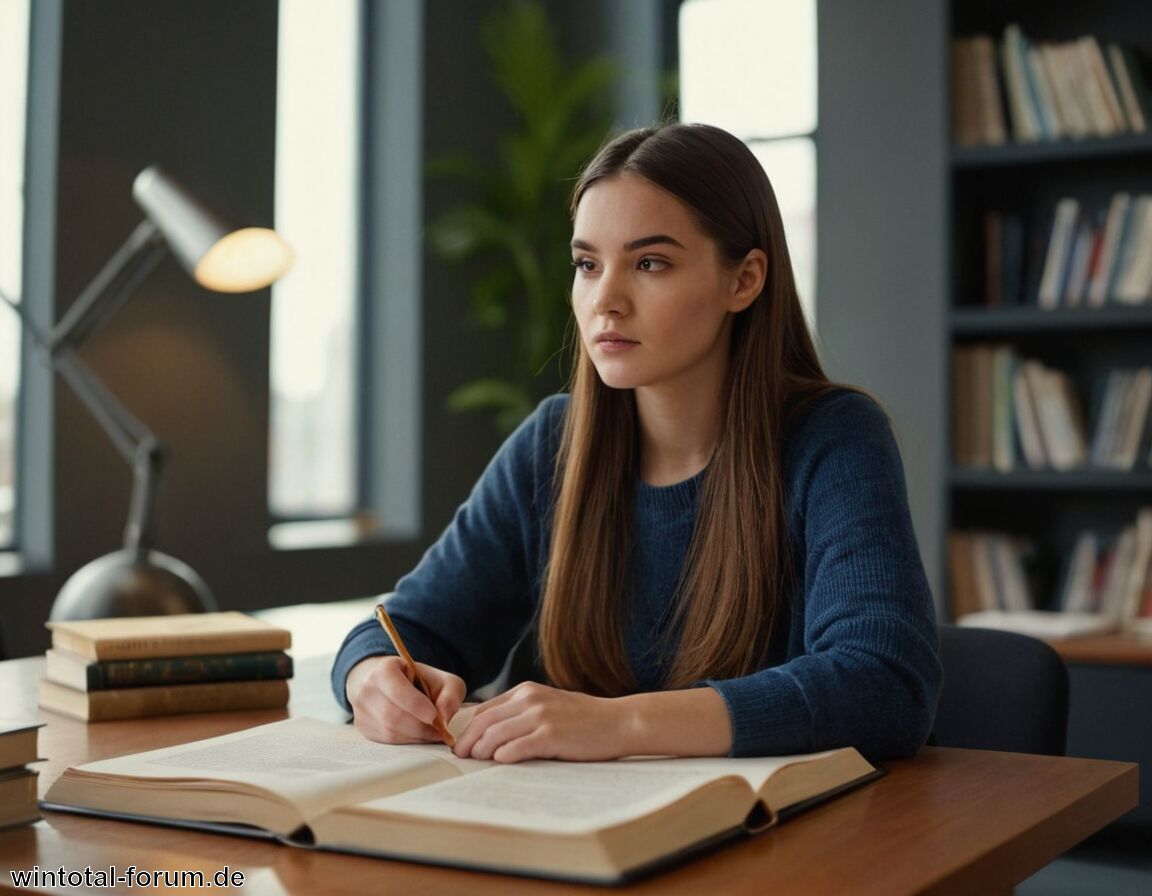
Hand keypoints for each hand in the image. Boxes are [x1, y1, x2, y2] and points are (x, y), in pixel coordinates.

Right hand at [346, 655, 465, 744]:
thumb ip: (450, 694)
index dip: (416, 705)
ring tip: (431, 731)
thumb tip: (443, 719)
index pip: (397, 691)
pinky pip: (387, 741)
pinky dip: (407, 741)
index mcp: (383, 670)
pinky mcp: (363, 728)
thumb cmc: (419, 680)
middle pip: (393, 716)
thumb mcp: (442, 679)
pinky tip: (417, 733)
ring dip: (416, 736)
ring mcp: (361, 710)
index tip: (433, 715)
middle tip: (439, 730)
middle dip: (420, 726)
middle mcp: (366, 690)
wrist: (389, 682)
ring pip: (390, 731)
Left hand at [452, 681, 632, 762]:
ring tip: (478, 762)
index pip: (486, 709)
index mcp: (527, 691)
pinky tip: (500, 762)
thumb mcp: (550, 704)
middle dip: (468, 741)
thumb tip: (494, 730)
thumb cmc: (585, 718)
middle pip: (485, 722)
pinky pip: (517, 747)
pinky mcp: (551, 735)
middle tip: (461, 756)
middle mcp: (531, 699)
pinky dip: (503, 756)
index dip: (469, 728)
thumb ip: (524, 711)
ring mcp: (541, 716)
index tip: (462, 743)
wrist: (618, 722)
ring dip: (482, 751)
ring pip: (496, 735)